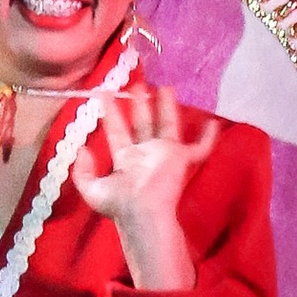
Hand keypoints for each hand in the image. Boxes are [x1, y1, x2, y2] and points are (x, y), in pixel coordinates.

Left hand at [69, 84, 218, 294]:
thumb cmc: (120, 204)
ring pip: (167, 125)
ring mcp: (165, 155)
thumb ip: (82, 171)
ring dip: (167, 106)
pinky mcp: (182, 159)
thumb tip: (83, 149)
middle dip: (140, 103)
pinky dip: (209, 138)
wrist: (144, 212)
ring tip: (165, 86)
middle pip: (143, 122)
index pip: (117, 130)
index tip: (104, 93)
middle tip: (138, 83)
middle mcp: (145, 154)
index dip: (111, 112)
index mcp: (126, 159)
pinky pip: (200, 148)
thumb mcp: (92, 190)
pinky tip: (213, 123)